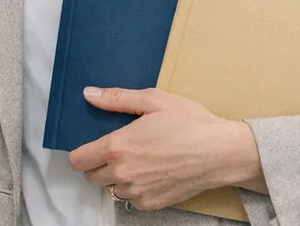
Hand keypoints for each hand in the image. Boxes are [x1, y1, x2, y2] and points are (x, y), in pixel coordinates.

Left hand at [69, 87, 264, 210]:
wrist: (220, 152)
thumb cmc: (190, 122)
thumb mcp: (154, 100)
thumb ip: (117, 98)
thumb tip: (89, 94)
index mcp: (119, 147)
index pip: (78, 160)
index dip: (82, 152)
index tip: (92, 146)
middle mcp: (123, 174)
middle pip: (91, 177)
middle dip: (99, 163)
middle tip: (121, 149)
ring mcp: (137, 192)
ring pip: (111, 188)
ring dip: (118, 176)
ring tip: (141, 159)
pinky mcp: (151, 204)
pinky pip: (131, 198)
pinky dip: (136, 187)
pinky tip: (154, 171)